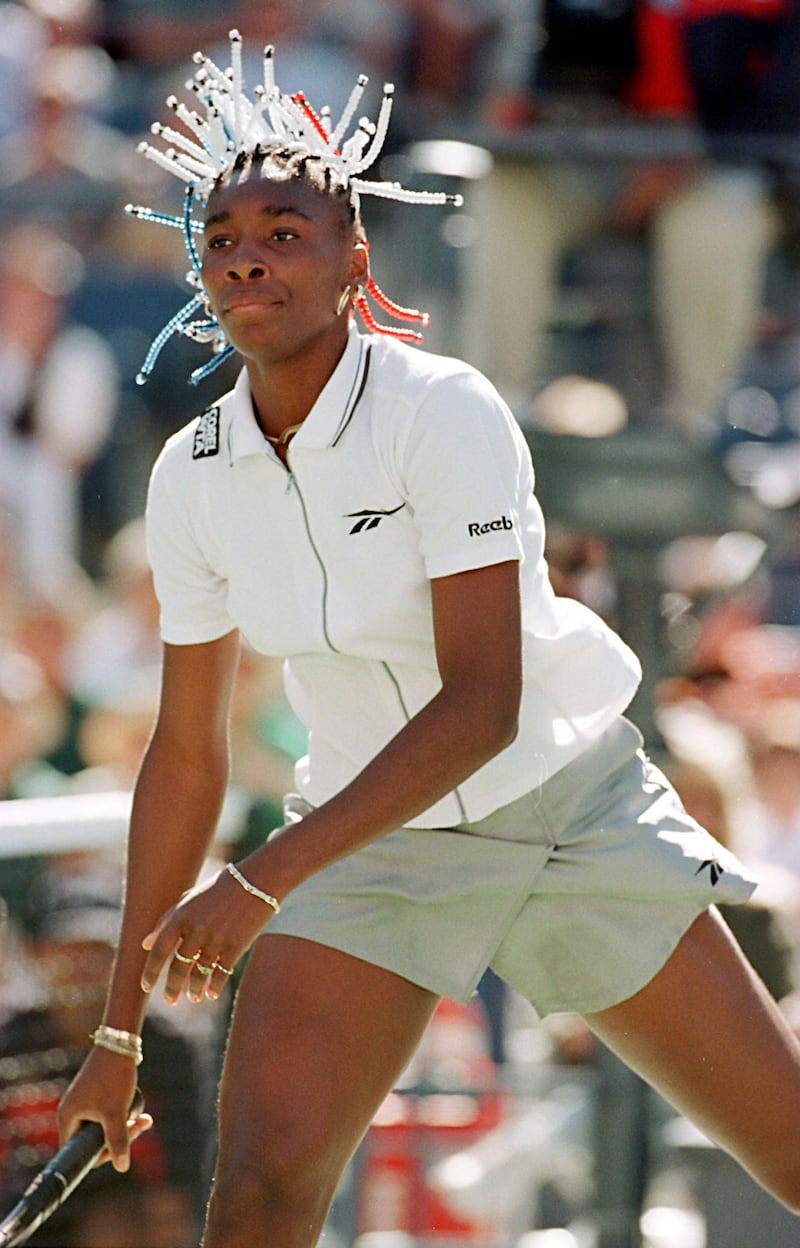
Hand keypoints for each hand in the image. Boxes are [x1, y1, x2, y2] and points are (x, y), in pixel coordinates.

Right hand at [57, 1049, 152, 1173]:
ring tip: (144, 1119)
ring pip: (105, 1128)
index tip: (121, 1149)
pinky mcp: (96, 1096)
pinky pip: (109, 1116)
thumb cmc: (113, 1077)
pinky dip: (124, 1116)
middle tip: (140, 1127)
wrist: (119, 1043)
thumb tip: (122, 1167)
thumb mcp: (116, 1113)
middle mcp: (72, 1113)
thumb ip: (118, 1141)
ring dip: (126, 1127)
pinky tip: (140, 1113)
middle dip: (120, 1138)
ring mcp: (84, 1104)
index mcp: (67, 1119)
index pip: (78, 1153)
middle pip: (95, 1141)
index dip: (101, 1156)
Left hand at [140, 865, 271, 1003]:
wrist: (255, 882)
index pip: (159, 951)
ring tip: (193, 997)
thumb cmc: (218, 890)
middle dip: (172, 988)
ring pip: (199, 974)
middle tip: (170, 1000)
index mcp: (181, 916)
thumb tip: (146, 944)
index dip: (150, 972)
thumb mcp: (189, 899)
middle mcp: (196, 929)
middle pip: (178, 968)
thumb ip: (166, 920)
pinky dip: (214, 986)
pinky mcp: (235, 946)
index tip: (145, 987)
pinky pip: (220, 974)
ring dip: (194, 989)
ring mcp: (216, 939)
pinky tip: (212, 993)